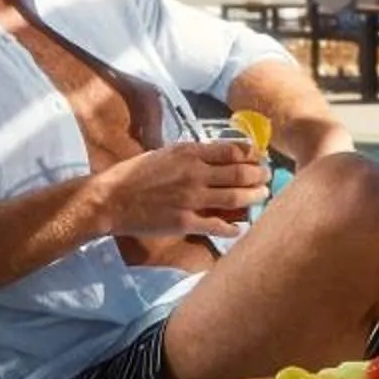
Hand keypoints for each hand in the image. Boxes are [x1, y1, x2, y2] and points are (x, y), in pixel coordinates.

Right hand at [93, 140, 269, 241]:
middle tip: (268, 177)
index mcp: (190, 153)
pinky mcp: (184, 222)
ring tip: (263, 196)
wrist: (110, 198)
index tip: (259, 158)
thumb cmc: (135, 173)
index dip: (252, 154)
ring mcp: (191, 199)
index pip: (233, 150)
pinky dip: (232, 228)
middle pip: (240, 173)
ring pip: (234, 197)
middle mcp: (195, 174)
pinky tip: (239, 228)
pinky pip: (216, 225)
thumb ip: (192, 154)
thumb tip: (217, 155)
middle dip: (260, 175)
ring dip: (254, 197)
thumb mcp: (166, 153)